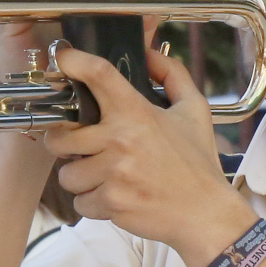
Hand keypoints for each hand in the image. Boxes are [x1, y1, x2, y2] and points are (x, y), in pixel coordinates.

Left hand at [45, 44, 252, 266]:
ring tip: (105, 178)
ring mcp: (113, 173)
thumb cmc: (198, 163)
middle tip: (81, 148)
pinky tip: (116, 198)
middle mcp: (121, 139)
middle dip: (64, 143)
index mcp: (138, 113)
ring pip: (67, 174)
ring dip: (81, 178)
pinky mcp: (110, 202)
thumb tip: (149, 53)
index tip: (62, 59)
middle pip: (60, 135)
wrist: (205, 213)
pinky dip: (93, 203)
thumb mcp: (195, 111)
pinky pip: (80, 202)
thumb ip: (173, 76)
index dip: (74, 61)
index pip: (99, 74)